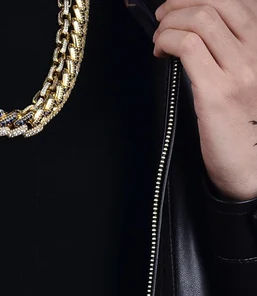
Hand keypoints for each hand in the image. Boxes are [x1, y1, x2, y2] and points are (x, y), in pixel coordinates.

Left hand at [153, 0, 256, 199]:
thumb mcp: (246, 79)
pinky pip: (188, 47)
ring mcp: (241, 70)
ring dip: (171, 21)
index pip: (239, 0)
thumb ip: (231, 51)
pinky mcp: (217, 93)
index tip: (180, 6)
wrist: (253, 167)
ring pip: (202, 18)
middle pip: (218, 2)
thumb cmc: (245, 125)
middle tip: (163, 17)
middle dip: (181, 3)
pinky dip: (167, 41)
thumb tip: (198, 30)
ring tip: (160, 36)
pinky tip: (160, 52)